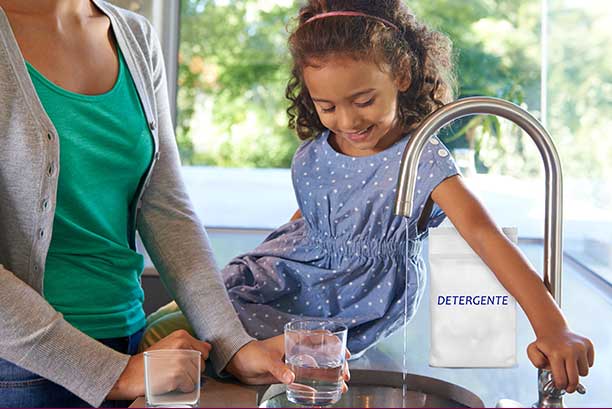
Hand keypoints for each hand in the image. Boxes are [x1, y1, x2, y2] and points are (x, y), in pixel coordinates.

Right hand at [107, 329, 211, 399]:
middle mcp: (182, 345)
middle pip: (202, 364)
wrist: (127, 375)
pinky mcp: (177, 375)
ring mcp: (180, 360)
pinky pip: (190, 387)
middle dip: (191, 371)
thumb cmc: (147, 363)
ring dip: (186, 381)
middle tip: (172, 370)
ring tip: (169, 376)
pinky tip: (168, 383)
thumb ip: (189, 345)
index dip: (196, 360)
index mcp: (181, 336)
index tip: (182, 362)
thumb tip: (208, 347)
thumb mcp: (168, 346)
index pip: (205, 350)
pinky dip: (181, 389)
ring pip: (197, 376)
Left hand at [226, 335, 349, 392]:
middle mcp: (298, 350)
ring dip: (331, 376)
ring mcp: (295, 363)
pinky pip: (307, 380)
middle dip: (337, 364)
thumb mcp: (266, 359)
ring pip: (318, 368)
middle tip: (345, 375)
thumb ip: (278, 368)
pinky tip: (322, 394)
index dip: (335, 343)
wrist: (239, 363)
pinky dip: (316, 386)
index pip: (320, 337)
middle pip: (324, 354)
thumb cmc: (251, 354)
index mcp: (295, 340)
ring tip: (341, 387)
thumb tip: (291, 378)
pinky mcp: (290, 374)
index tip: (344, 354)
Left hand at [527, 329, 593, 392]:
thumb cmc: (544, 343)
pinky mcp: (588, 345)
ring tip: (568, 364)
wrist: (553, 329)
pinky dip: (583, 363)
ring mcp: (581, 347)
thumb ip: (536, 361)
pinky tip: (574, 357)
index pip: (562, 379)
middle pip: (574, 379)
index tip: (560, 386)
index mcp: (556, 354)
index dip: (560, 386)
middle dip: (571, 387)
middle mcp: (570, 351)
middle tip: (568, 387)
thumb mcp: (532, 351)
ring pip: (584, 372)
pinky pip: (590, 363)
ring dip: (577, 372)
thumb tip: (547, 366)